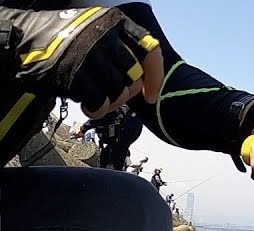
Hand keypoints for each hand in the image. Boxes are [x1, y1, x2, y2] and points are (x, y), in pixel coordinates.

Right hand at [3, 7, 163, 118]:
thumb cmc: (62, 38)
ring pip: (120, 92)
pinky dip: (97, 110)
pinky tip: (88, 105)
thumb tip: (143, 81)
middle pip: (134, 77)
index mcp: (115, 22)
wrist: (23, 38)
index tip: (150, 95)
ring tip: (98, 99)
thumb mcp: (96, 29)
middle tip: (113, 95)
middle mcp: (105, 36)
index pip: (150, 51)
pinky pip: (101, 103)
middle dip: (127, 93)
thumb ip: (120, 47)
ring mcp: (90, 56)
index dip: (155, 78)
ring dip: (111, 103)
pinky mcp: (76, 75)